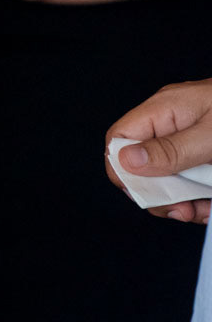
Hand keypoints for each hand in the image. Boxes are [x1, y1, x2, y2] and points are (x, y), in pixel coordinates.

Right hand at [107, 77, 211, 222]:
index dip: (123, 170)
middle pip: (142, 165)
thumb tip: (124, 160)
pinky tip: (210, 206)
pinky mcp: (209, 156)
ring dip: (184, 202)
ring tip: (203, 210)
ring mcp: (192, 141)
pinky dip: (200, 199)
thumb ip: (171, 149)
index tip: (148, 196)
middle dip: (160, 193)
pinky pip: (193, 182)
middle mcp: (172, 125)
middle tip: (182, 210)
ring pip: (169, 179)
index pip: (119, 139)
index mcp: (164, 111)